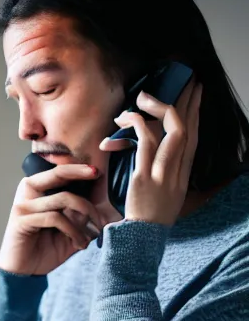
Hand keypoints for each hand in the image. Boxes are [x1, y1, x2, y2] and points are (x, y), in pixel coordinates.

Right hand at [0, 164, 104, 275]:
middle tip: (97, 176)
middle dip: (79, 173)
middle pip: (57, 175)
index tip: (96, 171)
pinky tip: (79, 244)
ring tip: (91, 236)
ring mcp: (23, 207)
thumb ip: (79, 218)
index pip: (58, 172)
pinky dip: (72, 230)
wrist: (23, 275)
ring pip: (62, 199)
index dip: (77, 169)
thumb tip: (100, 206)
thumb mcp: (68, 232)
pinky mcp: (21, 221)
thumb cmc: (44, 251)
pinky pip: (54, 218)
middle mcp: (27, 194)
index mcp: (36, 192)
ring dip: (83, 217)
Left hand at [100, 78, 202, 225]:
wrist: (141, 238)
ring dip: (157, 108)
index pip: (194, 138)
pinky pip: (145, 142)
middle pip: (188, 129)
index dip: (196, 113)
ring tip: (142, 96)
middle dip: (188, 101)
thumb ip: (164, 171)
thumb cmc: (148, 216)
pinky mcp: (144, 177)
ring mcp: (163, 173)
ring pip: (172, 130)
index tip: (195, 94)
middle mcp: (178, 172)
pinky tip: (125, 119)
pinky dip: (135, 125)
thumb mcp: (164, 193)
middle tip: (185, 81)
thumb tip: (154, 150)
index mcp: (183, 175)